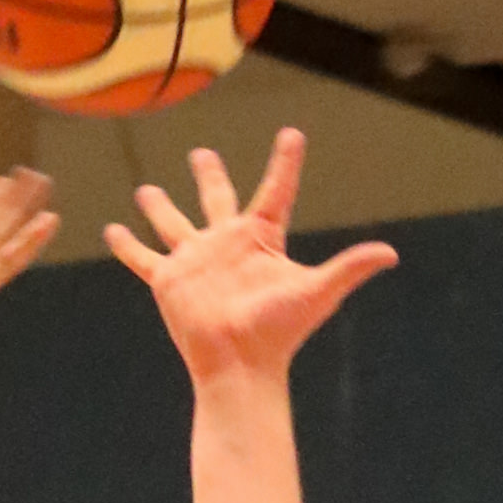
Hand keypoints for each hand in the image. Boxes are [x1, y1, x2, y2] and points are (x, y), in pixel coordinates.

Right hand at [104, 131, 398, 384]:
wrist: (240, 367)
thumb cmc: (278, 333)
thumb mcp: (317, 292)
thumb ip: (350, 268)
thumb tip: (391, 254)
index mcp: (260, 240)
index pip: (275, 191)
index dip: (285, 163)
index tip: (292, 135)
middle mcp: (226, 244)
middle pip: (216, 198)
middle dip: (208, 174)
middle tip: (201, 153)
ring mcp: (195, 261)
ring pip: (173, 223)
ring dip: (160, 207)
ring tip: (146, 189)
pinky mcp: (169, 280)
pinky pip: (142, 257)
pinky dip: (126, 245)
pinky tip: (111, 230)